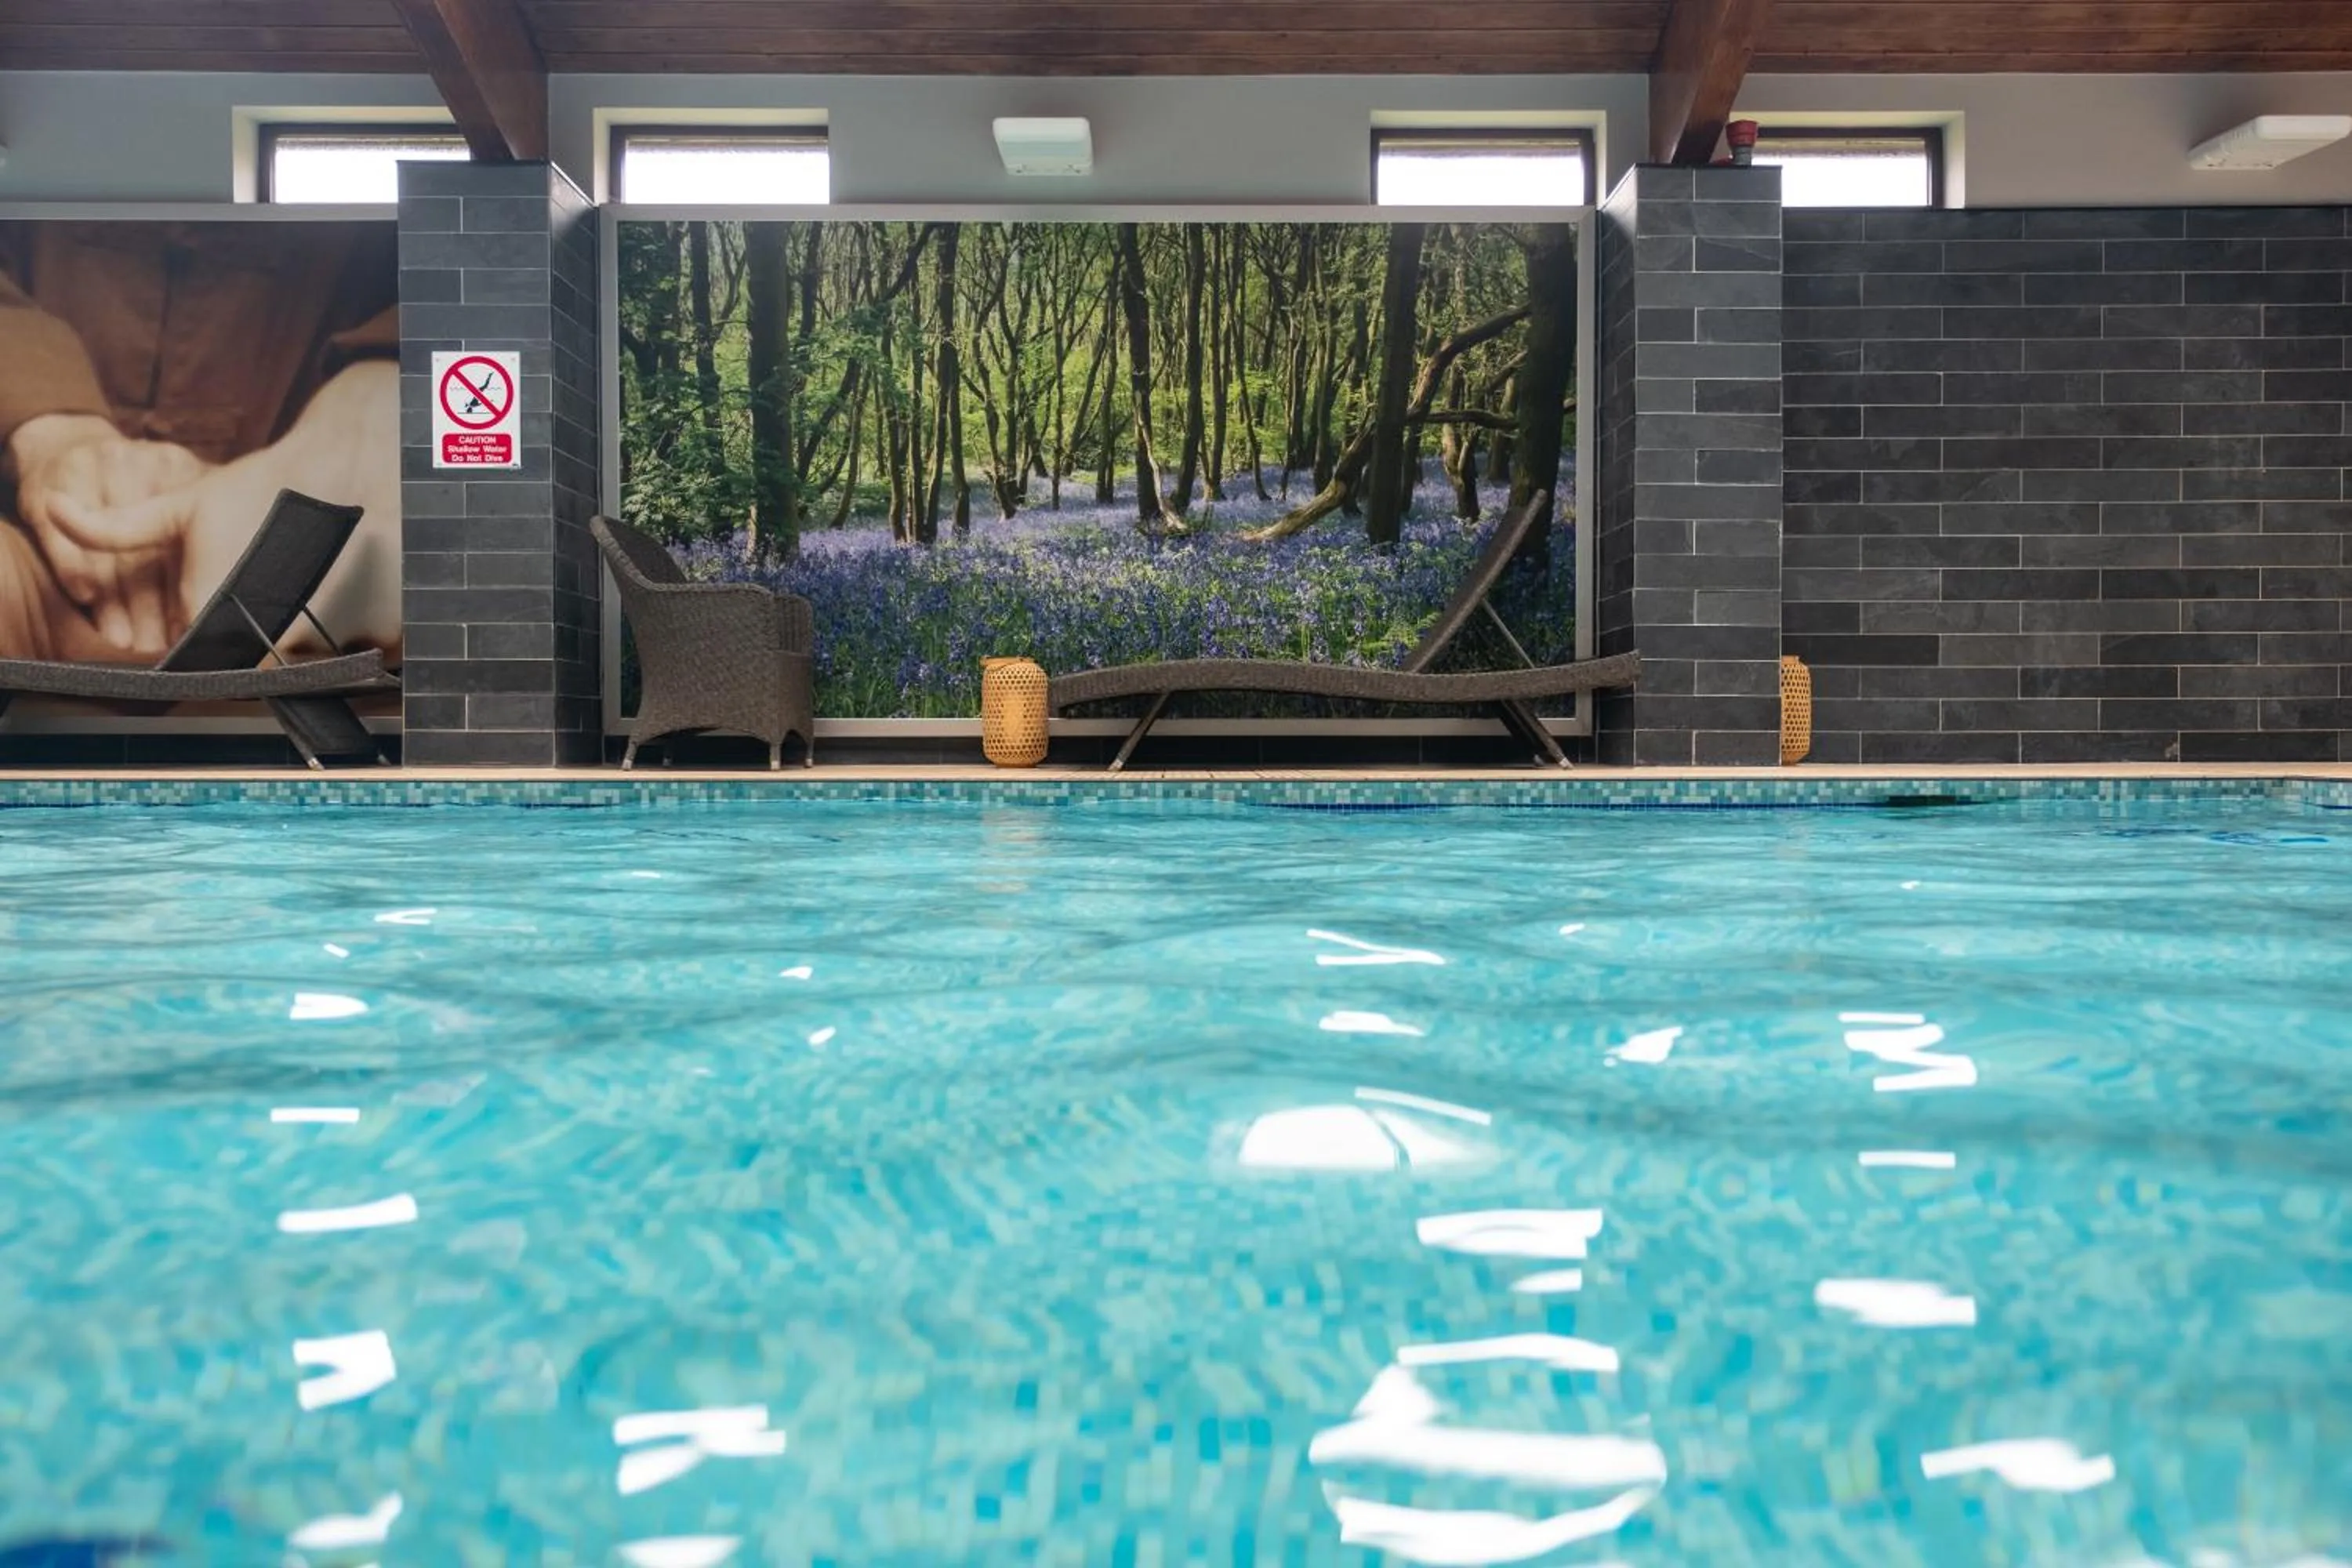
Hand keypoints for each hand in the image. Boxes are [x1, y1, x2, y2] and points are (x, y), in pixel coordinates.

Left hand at [45, 364, 401, 654]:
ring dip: (315, 634)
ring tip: (319, 578)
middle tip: (282, 582)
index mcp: (222, 613)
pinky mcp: (384, 638)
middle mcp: (278, 636)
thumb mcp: (187, 504)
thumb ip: (116, 529)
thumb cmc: (270, 485)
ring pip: (314, 662)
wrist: (360, 460)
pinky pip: (362, 652)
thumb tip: (53, 512)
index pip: (206, 665)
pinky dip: (360, 629)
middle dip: (267, 634)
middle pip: (262, 666)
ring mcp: (336, 640)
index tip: (234, 606)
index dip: (214, 641)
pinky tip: (353, 584)